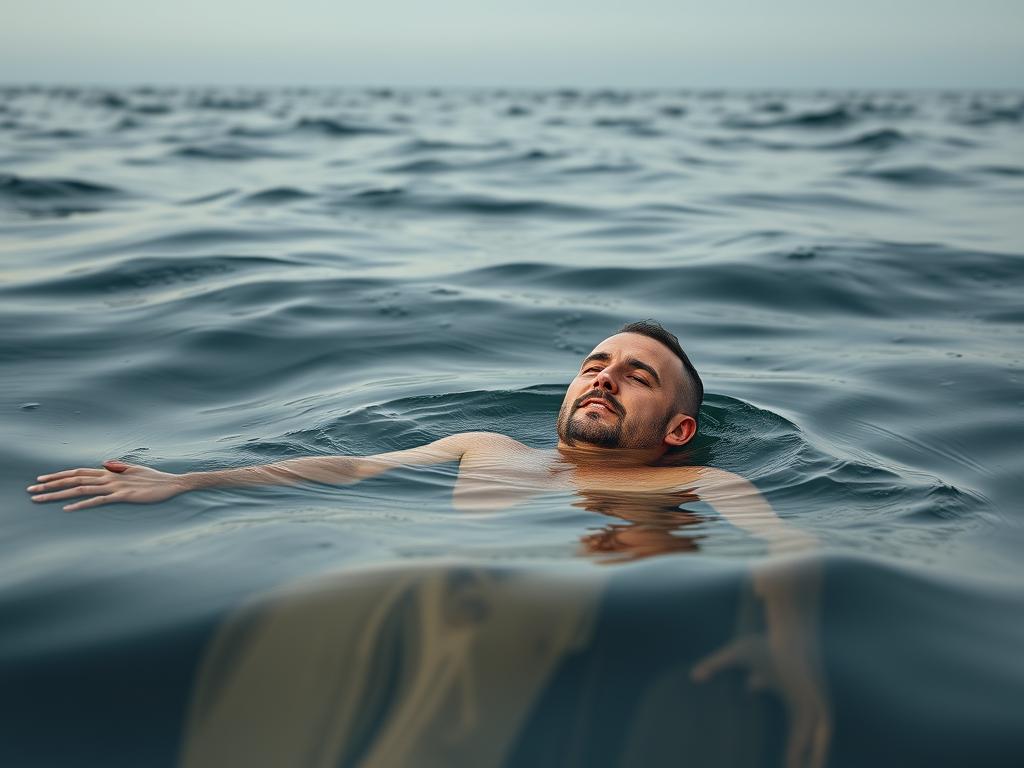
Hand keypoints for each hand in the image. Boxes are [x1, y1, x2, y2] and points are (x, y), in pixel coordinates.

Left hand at [27, 459, 187, 510]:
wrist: (173, 483)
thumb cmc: (155, 479)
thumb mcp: (134, 470)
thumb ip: (118, 467)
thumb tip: (103, 464)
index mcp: (110, 471)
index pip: (78, 471)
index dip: (59, 475)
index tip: (41, 479)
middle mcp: (109, 477)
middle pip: (74, 479)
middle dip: (51, 485)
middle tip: (31, 490)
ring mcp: (115, 486)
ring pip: (81, 489)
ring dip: (59, 494)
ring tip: (41, 499)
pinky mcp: (124, 496)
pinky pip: (98, 500)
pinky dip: (82, 504)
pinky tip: (68, 508)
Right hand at [692, 632, 829, 767]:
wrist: (790, 634)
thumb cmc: (766, 642)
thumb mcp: (736, 656)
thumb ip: (715, 665)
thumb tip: (693, 675)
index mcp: (793, 700)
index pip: (794, 735)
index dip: (790, 752)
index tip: (780, 765)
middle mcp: (807, 706)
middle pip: (806, 742)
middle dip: (798, 760)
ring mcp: (817, 706)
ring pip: (817, 742)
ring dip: (811, 760)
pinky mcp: (823, 703)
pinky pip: (823, 734)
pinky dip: (819, 751)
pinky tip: (813, 765)